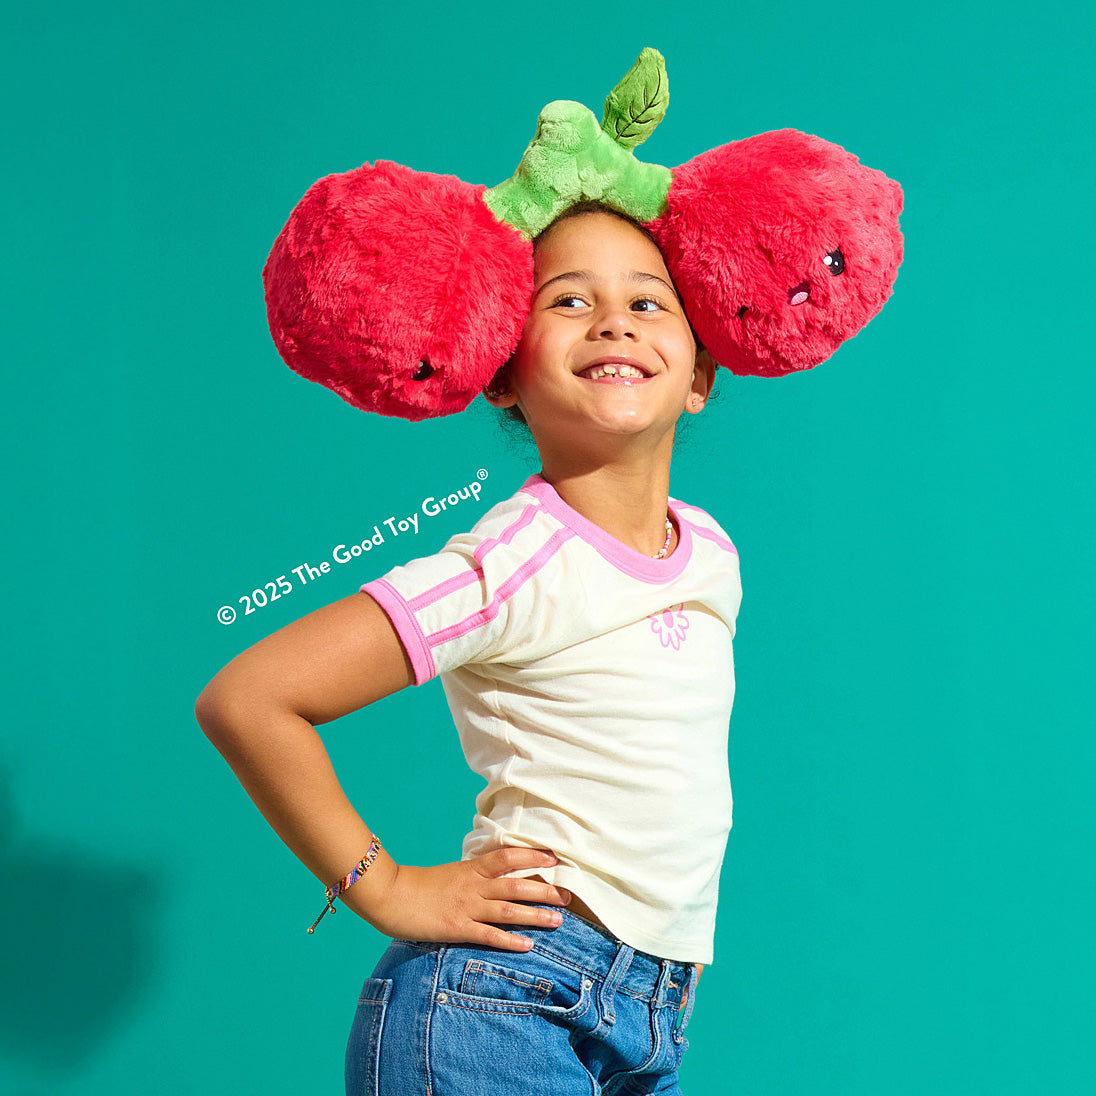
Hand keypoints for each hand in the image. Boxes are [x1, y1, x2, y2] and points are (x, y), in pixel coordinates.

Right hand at [349, 847, 571, 951]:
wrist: (389, 894)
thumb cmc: (417, 884)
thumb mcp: (451, 873)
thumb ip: (473, 874)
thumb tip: (494, 875)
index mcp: (471, 868)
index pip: (508, 857)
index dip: (533, 856)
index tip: (555, 858)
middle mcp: (473, 885)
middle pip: (516, 885)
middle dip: (544, 889)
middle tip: (568, 895)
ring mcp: (466, 907)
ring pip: (508, 910)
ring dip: (535, 915)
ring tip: (558, 920)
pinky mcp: (456, 928)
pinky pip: (488, 935)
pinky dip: (509, 941)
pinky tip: (528, 946)